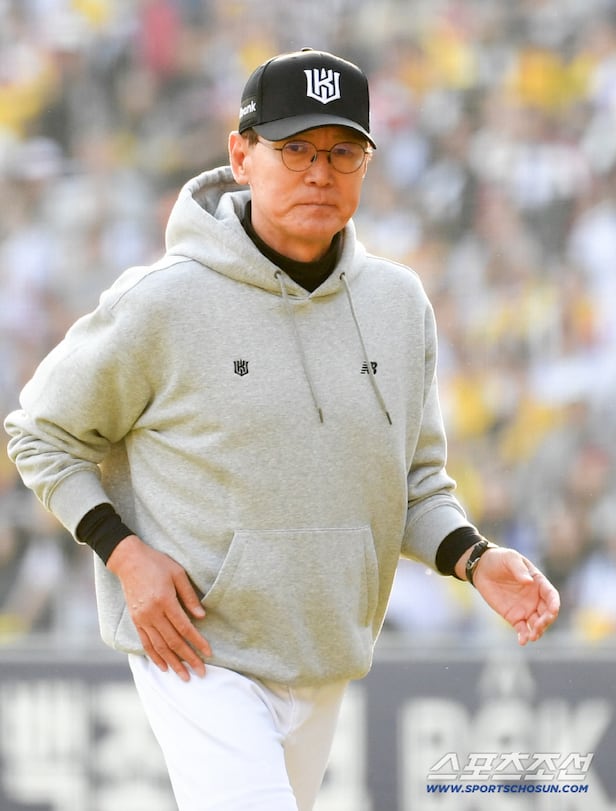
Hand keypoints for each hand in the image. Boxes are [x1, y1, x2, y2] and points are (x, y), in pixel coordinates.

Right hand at [107, 535, 210, 679]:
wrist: (129, 560)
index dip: (197, 642)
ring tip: (184, 676)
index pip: (184, 627)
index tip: (208, 653)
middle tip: (201, 673)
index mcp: (165, 600)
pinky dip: (155, 656)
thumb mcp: (178, 574)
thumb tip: (201, 617)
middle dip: (188, 659)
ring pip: (159, 646)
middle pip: (173, 641)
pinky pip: (145, 643)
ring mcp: (142, 618)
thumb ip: (189, 596)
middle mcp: (152, 613)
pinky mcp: (135, 620)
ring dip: (172, 663)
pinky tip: (163, 667)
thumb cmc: (157, 563)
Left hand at [457, 546, 559, 643]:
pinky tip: (523, 641)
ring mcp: (526, 609)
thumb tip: (529, 582)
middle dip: (546, 621)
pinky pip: (522, 629)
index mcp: (539, 583)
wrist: (481, 568)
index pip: (552, 596)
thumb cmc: (499, 559)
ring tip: (531, 636)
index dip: (554, 604)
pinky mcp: (514, 617)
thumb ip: (519, 569)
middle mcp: (535, 598)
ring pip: (537, 624)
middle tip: (538, 625)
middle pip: (547, 613)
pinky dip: (524, 636)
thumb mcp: (509, 558)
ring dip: (537, 631)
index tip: (553, 611)